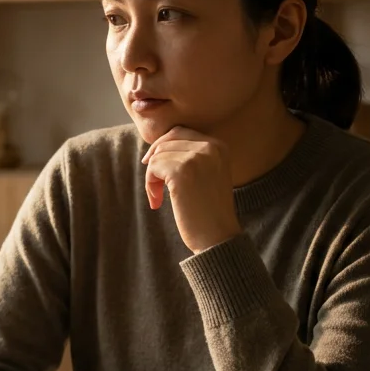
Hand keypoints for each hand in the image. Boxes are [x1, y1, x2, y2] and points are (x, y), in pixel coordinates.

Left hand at [141, 127, 241, 252]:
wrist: (217, 238)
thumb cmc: (207, 212)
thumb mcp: (206, 175)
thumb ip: (189, 157)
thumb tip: (155, 148)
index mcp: (218, 146)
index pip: (180, 132)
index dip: (163, 149)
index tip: (157, 171)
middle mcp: (210, 147)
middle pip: (167, 141)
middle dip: (155, 160)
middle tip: (154, 184)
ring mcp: (196, 158)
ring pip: (158, 155)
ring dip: (152, 177)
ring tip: (158, 197)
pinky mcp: (182, 172)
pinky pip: (153, 168)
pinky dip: (150, 185)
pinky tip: (157, 202)